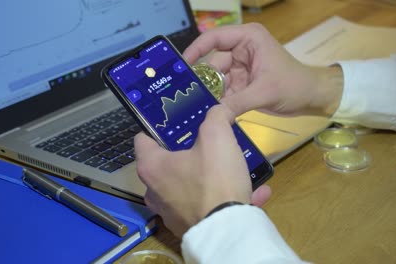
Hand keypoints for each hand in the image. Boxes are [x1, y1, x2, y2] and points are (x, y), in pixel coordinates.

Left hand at [134, 105, 270, 237]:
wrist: (227, 231)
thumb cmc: (214, 179)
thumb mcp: (217, 137)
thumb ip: (216, 116)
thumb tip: (220, 109)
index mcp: (152, 166)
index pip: (142, 138)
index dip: (157, 127)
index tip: (176, 122)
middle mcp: (154, 191)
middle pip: (167, 164)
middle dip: (188, 153)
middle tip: (208, 142)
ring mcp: (169, 212)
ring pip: (189, 186)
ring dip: (211, 177)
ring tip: (233, 168)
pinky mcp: (188, 227)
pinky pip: (207, 206)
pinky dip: (225, 198)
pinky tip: (253, 192)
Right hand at [183, 23, 342, 116]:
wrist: (312, 98)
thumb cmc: (294, 85)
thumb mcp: (264, 92)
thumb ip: (236, 103)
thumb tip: (213, 116)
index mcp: (248, 39)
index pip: (215, 38)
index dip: (196, 49)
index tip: (181, 66)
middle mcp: (241, 50)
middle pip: (212, 61)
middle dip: (201, 78)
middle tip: (183, 93)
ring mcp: (241, 67)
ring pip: (216, 79)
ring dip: (209, 92)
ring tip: (192, 106)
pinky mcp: (242, 83)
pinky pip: (223, 90)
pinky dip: (217, 100)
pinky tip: (207, 110)